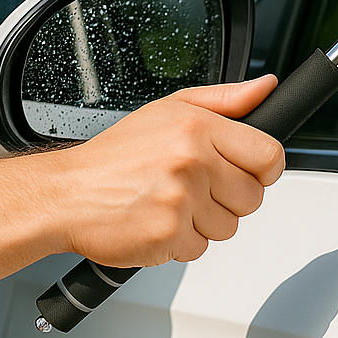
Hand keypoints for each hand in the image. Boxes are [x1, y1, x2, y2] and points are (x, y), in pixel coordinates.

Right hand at [48, 76, 284, 267]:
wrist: (68, 193)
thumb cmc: (117, 153)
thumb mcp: (171, 109)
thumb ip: (226, 99)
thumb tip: (265, 87)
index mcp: (197, 127)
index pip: (268, 154)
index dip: (264, 168)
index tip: (249, 171)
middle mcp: (192, 161)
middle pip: (253, 197)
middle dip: (229, 197)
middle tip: (197, 187)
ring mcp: (181, 200)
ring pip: (229, 227)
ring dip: (205, 222)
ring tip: (172, 202)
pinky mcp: (168, 236)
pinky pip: (199, 249)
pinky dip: (181, 241)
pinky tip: (158, 219)